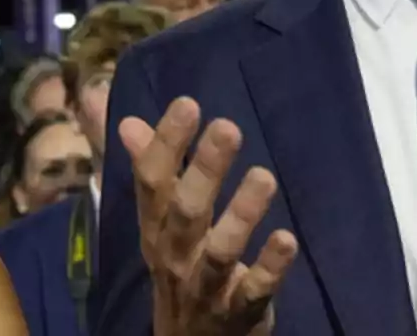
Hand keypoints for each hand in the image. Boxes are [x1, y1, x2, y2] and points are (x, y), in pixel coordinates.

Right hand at [121, 97, 297, 335]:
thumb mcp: (158, 220)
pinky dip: (270, 267)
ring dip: (241, 215)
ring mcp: (206, 288)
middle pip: (186, 211)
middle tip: (228, 127)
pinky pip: (253, 291)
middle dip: (204, 169)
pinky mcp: (239, 312)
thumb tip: (129, 119)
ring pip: (220, 252)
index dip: (167, 144)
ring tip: (264, 177)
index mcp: (156, 228)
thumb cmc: (180, 266)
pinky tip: (287, 239)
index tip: (188, 104)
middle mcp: (176, 256)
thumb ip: (148, 167)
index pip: (153, 183)